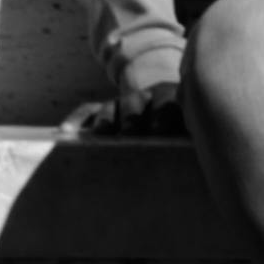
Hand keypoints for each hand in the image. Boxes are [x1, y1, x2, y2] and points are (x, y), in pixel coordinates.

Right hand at [64, 78, 186, 140]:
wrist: (166, 120)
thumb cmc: (179, 137)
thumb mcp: (188, 135)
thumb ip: (190, 141)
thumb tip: (198, 163)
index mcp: (171, 103)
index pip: (167, 103)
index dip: (163, 114)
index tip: (158, 130)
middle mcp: (144, 100)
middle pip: (136, 102)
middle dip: (132, 116)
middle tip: (130, 131)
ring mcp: (122, 106)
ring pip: (112, 107)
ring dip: (106, 119)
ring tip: (100, 133)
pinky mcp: (103, 113)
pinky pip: (88, 113)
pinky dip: (76, 121)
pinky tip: (64, 132)